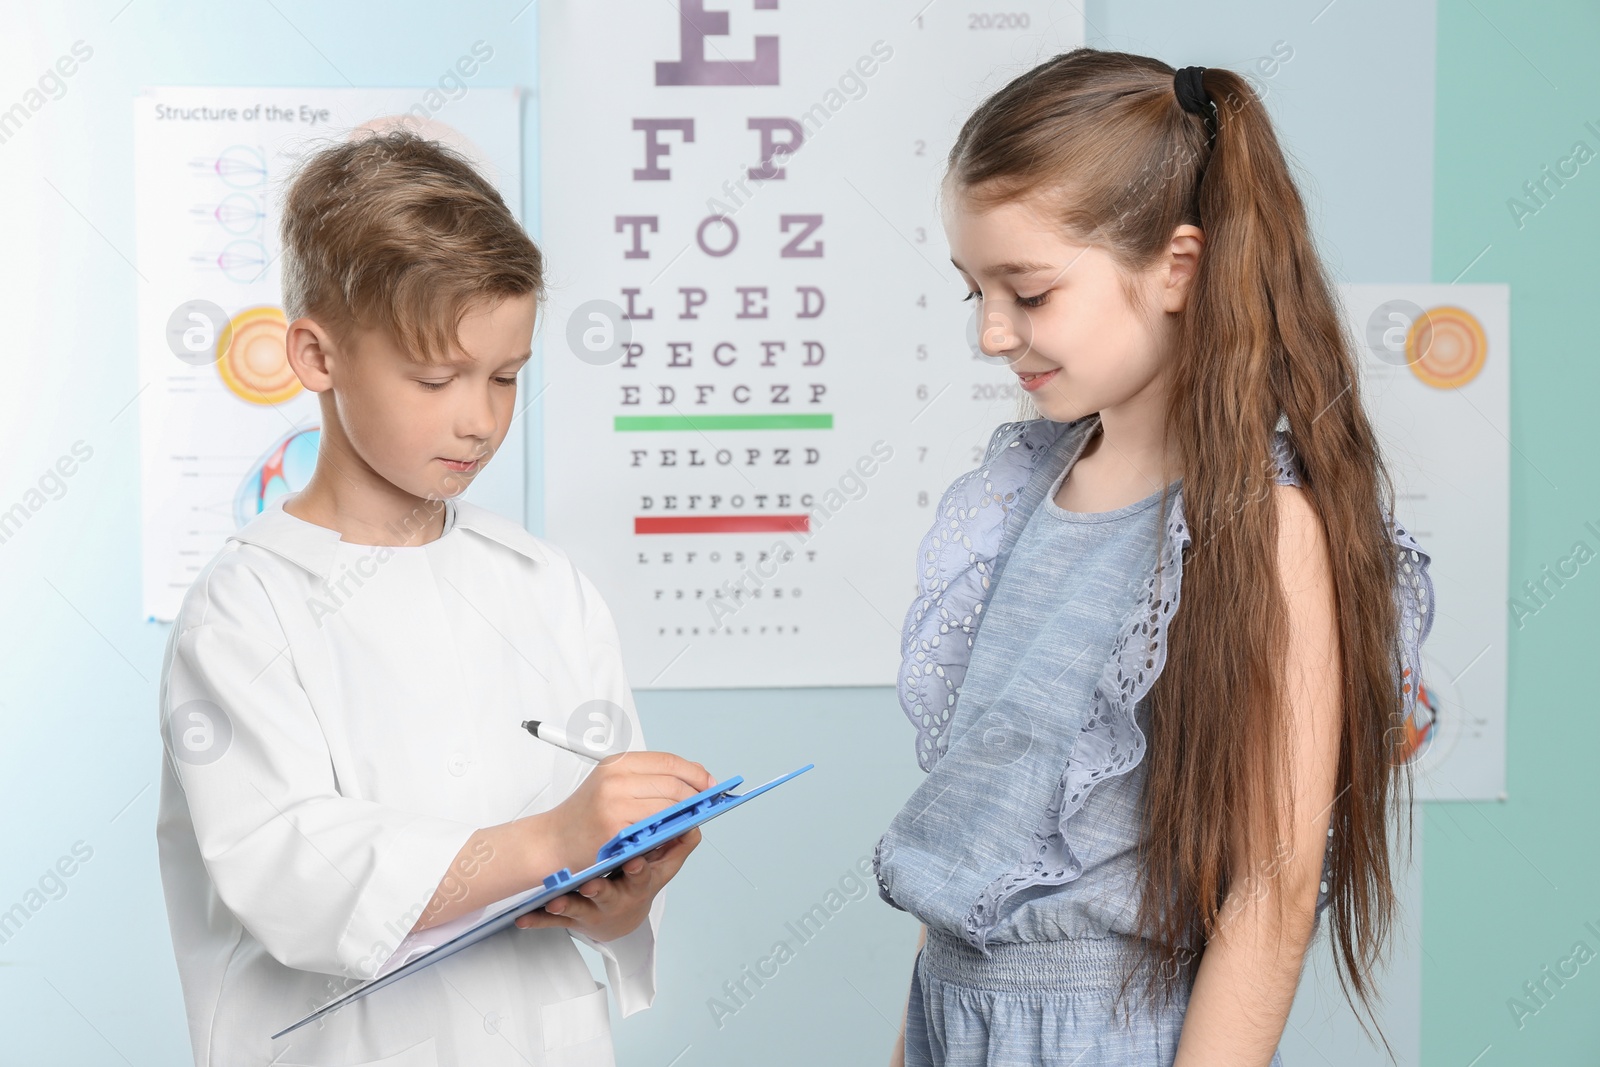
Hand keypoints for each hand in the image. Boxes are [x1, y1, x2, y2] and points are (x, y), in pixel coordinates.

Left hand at [513, 827, 701, 941]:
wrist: (611, 915)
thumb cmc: (634, 883)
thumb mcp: (661, 869)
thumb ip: (678, 844)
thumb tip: (694, 820)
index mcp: (641, 885)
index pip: (646, 876)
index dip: (642, 867)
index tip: (636, 859)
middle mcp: (619, 897)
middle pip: (613, 894)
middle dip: (609, 884)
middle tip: (610, 871)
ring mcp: (593, 909)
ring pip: (583, 908)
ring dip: (572, 903)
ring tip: (558, 899)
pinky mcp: (571, 917)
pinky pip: (554, 920)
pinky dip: (538, 920)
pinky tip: (523, 919)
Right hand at [543, 750, 714, 872]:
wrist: (551, 842)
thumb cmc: (585, 816)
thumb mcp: (615, 785)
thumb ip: (650, 779)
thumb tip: (695, 775)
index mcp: (617, 762)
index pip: (668, 761)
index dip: (695, 773)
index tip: (711, 785)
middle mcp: (616, 777)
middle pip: (673, 782)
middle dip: (696, 796)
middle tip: (707, 806)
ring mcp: (615, 802)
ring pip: (669, 804)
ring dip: (687, 814)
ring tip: (693, 820)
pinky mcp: (615, 827)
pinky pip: (656, 827)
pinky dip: (671, 830)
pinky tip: (674, 834)